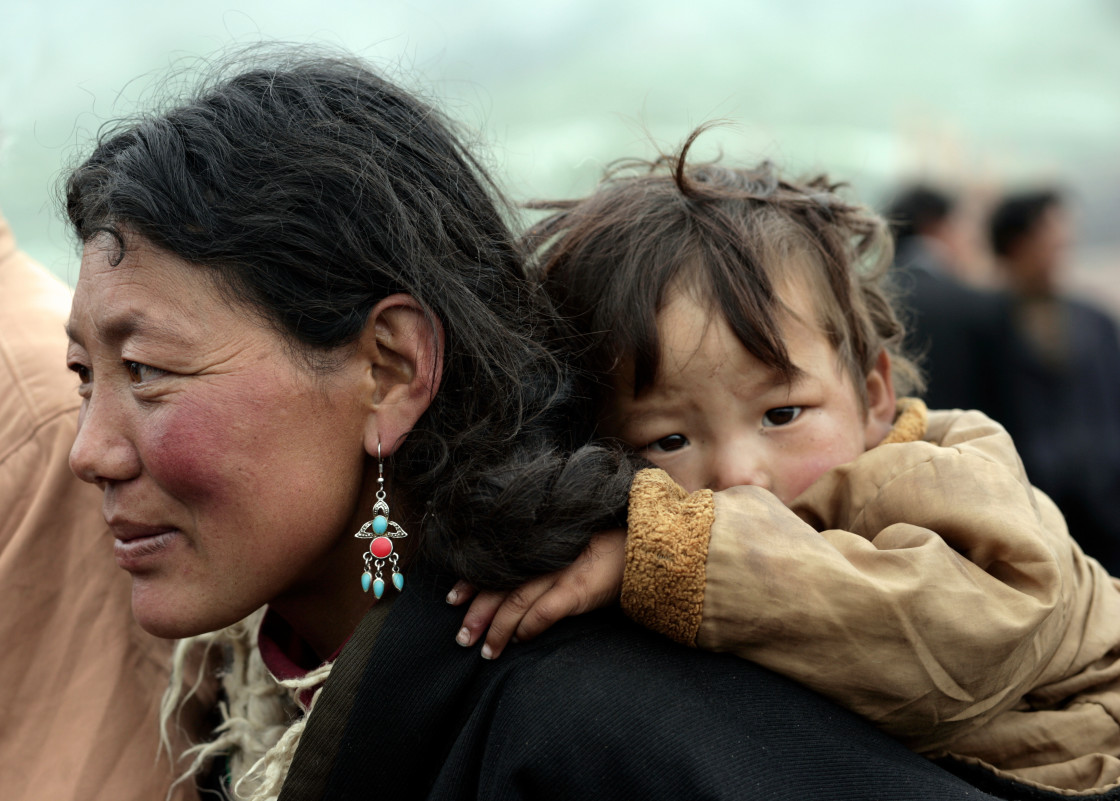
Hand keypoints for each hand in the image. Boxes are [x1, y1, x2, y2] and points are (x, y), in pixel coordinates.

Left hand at [447, 528, 626, 658]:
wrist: (647, 544)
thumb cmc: (610, 544)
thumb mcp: (572, 543)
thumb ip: (547, 557)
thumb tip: (518, 580)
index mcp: (539, 544)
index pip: (497, 564)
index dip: (472, 581)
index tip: (453, 599)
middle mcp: (545, 555)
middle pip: (500, 585)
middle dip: (477, 613)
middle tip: (461, 638)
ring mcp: (561, 571)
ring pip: (516, 601)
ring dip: (497, 629)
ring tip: (485, 651)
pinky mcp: (578, 588)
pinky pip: (545, 611)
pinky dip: (528, 627)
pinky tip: (520, 640)